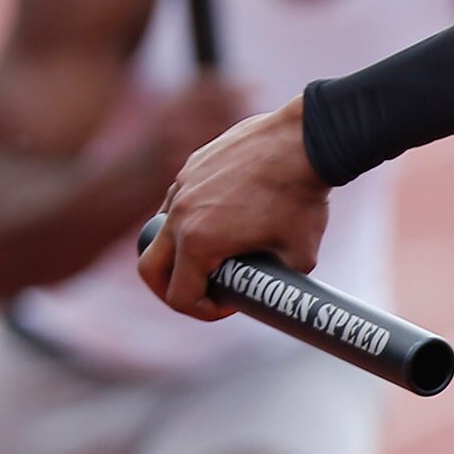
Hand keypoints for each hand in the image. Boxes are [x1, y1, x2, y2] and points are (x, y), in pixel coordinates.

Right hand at [137, 96, 328, 320]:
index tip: (228, 304)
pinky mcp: (191, 165)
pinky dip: (190, 218)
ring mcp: (181, 186)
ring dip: (180, 250)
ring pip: (161, 230)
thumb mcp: (299, 258)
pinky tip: (224, 218)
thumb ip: (275, 281)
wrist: (304, 142)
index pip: (179, 296)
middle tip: (201, 292)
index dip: (203, 311)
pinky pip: (178, 200)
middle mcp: (180, 214)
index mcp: (198, 242)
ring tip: (214, 254)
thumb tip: (271, 294)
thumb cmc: (302, 199)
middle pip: (150, 268)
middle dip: (170, 288)